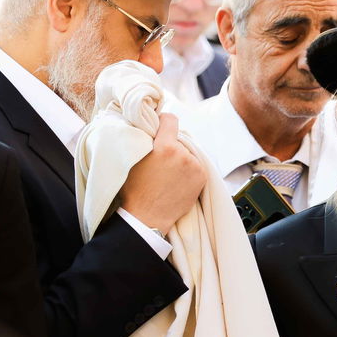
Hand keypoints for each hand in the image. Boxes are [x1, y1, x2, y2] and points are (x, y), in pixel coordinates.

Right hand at [120, 113, 205, 231]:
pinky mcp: (203, 177)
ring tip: (168, 173)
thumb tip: (150, 125)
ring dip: (181, 158)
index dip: (163, 121)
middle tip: (161, 159)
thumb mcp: (133, 158)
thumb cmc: (134, 189)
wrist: (147, 217)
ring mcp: (195, 166)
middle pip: (179, 139)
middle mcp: (183, 154)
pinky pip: (196, 165)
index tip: (160, 127)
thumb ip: (145, 140)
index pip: (170, 119)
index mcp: (165, 146)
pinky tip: (176, 179)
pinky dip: (188, 169)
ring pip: (188, 152)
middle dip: (171, 144)